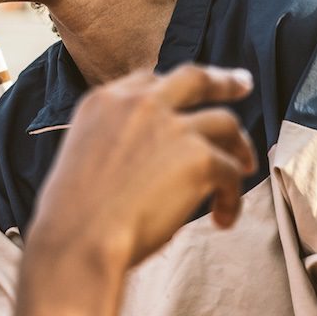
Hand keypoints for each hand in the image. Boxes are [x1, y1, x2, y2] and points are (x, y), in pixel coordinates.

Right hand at [18, 64, 256, 315]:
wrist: (80, 237)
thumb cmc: (73, 211)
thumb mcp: (81, 152)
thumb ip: (112, 138)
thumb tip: (144, 155)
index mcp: (104, 100)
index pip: (148, 81)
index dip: (172, 89)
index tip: (190, 95)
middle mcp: (140, 104)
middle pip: (194, 78)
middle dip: (223, 80)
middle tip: (242, 84)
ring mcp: (172, 127)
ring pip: (225, 121)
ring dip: (239, 146)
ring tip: (244, 167)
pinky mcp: (198, 158)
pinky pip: (232, 172)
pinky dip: (233, 198)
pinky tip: (223, 219)